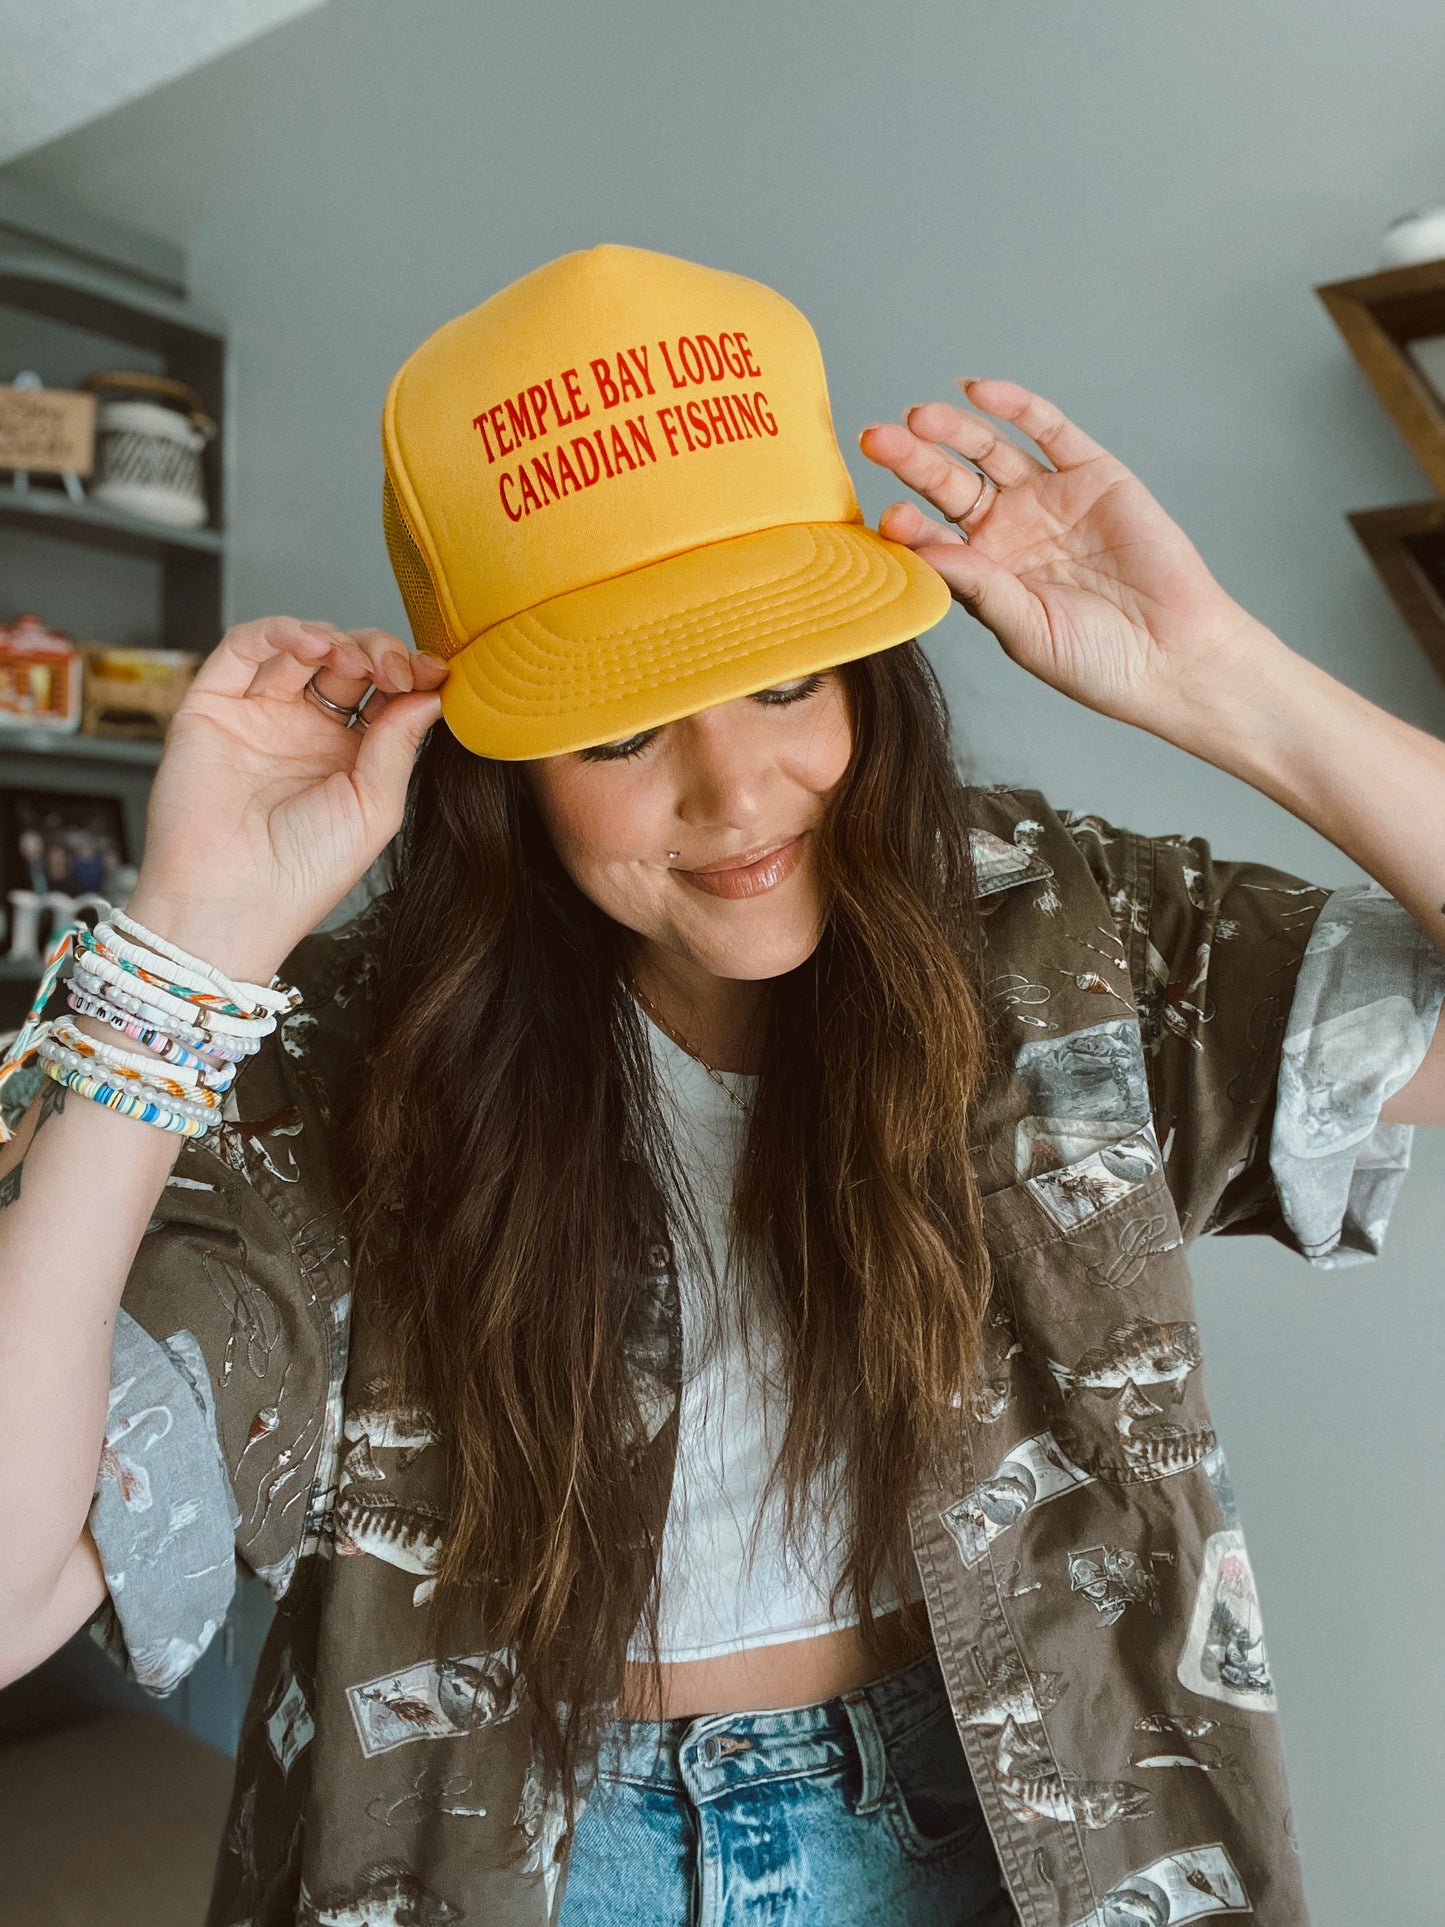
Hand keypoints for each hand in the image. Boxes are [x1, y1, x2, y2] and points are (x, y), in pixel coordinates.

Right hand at [126, 617, 448, 981]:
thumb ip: (399, 744)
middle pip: (346, 663)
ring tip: (356, 661)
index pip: (382, 695)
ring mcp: (258, 716)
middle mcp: (303, 733)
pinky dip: (280, 632)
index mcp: (346, 759)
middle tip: (397, 670)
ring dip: (335, 639)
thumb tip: (432, 694)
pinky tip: (313, 645)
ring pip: (299, 647)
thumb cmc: (302, 874)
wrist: (231, 902)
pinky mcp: (213, 705)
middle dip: (378, 653)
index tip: (434, 674)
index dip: (409, 675)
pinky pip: (244, 648)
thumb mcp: (374, 808)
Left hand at [859, 379, 1278, 739]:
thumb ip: (980, 587)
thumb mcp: (1026, 629)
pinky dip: (1015, 405)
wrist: (1172, 654)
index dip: (908, 525)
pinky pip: (1047, 429)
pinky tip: (977, 391)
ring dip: (954, 429)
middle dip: (913, 461)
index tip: (888, 518)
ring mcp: (1048, 497)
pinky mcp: (1091, 473)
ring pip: (989, 451)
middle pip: (949, 484)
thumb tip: (926, 550)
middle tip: (879, 441)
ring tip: (921, 417)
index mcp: (984, 572)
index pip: (931, 537)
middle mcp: (1009, 529)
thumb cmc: (1095, 661)